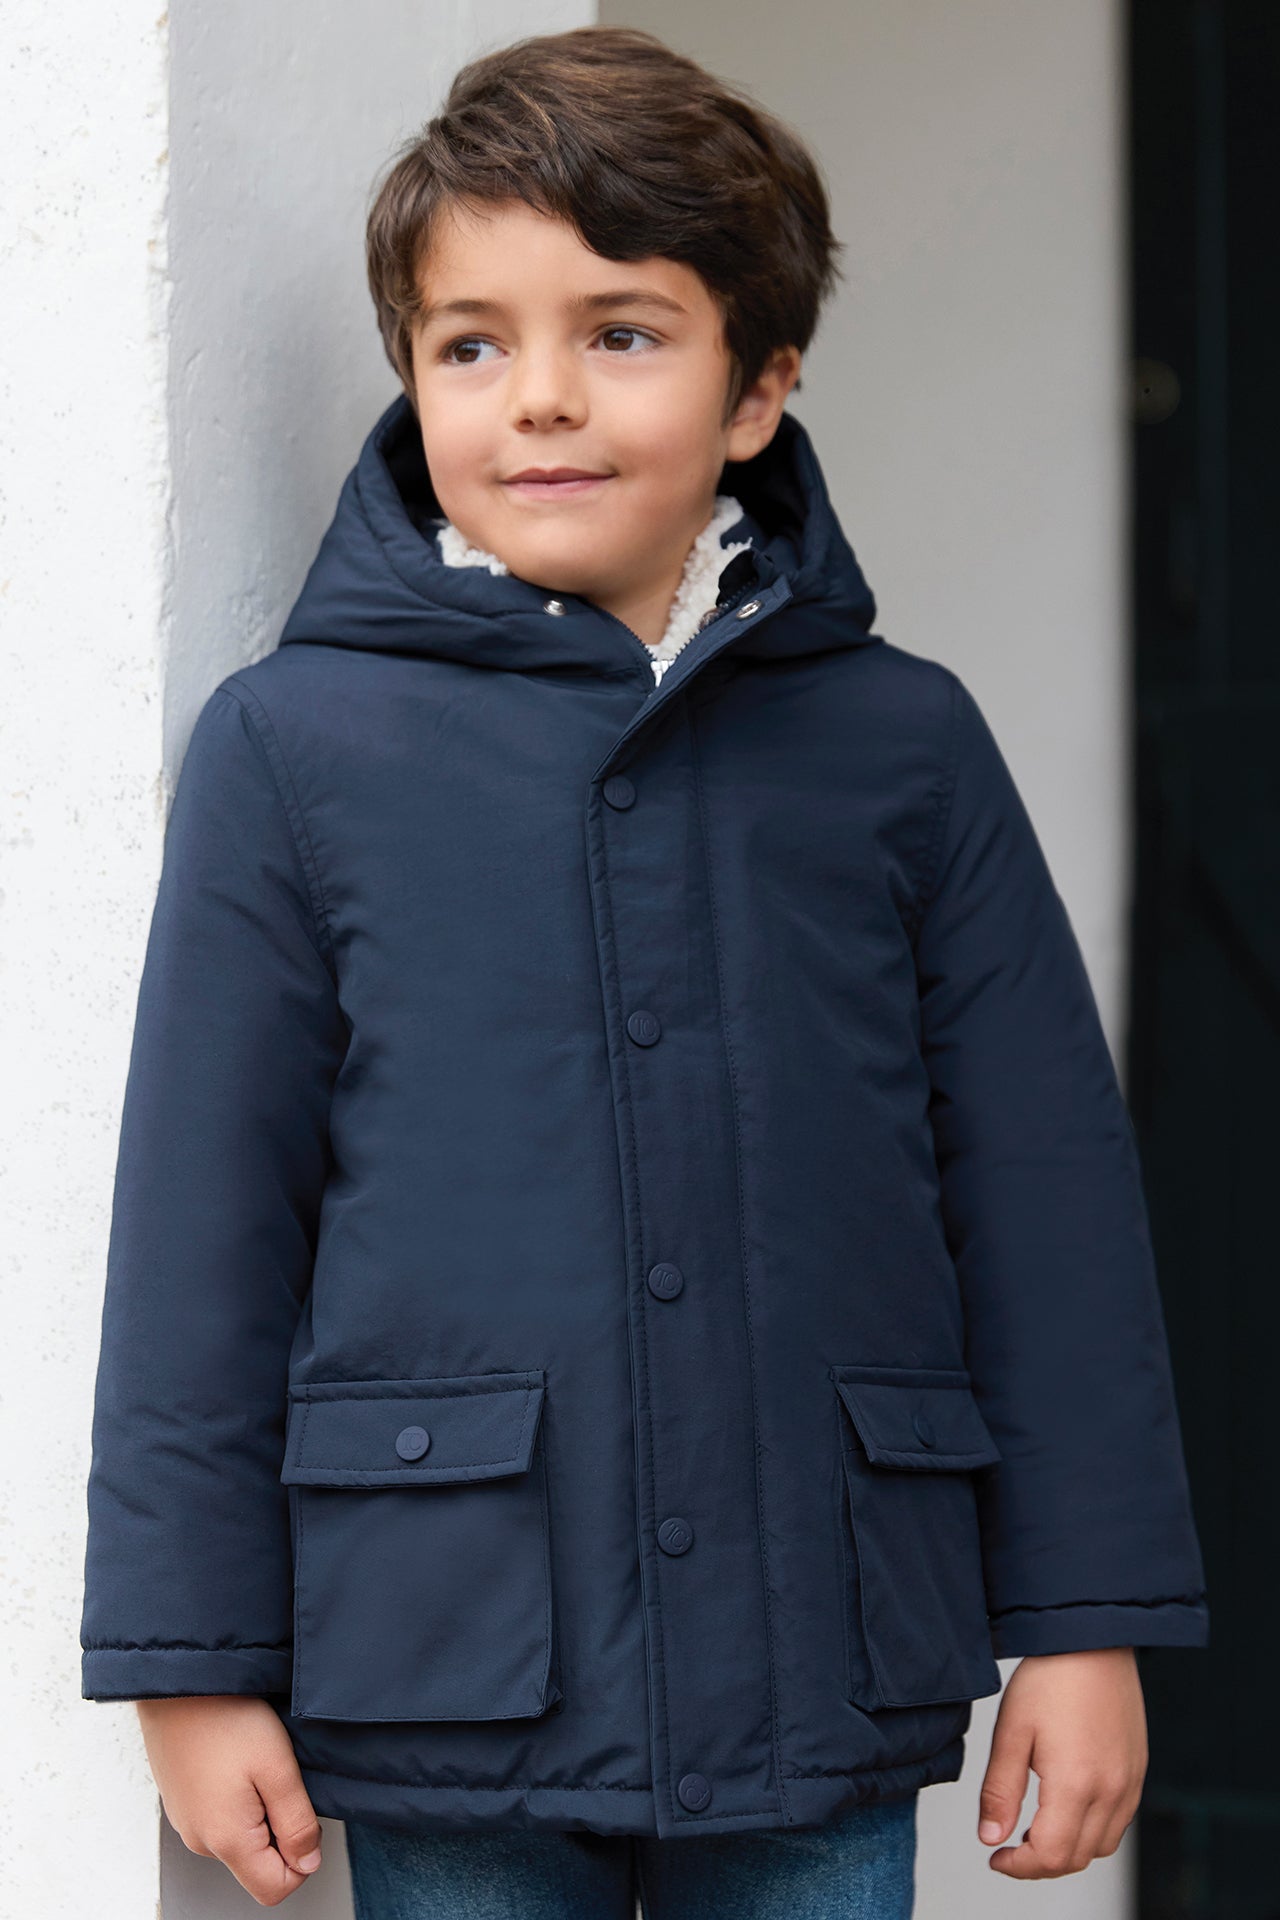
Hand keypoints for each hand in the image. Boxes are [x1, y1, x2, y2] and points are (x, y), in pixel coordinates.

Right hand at [136, 1696, 322, 1905]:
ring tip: (256, 1764)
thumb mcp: (278, 1768)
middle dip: (280, 1831)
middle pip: (258, 1865)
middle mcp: (201, 1841)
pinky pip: (220, 1818)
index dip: (303, 1861)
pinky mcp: (182, 1803)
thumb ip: (297, 1824)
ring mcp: (188, 1822)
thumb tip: (308, 1864)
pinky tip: (237, 1761)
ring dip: (259, 1811)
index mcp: (227, 1841)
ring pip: (240, 1839)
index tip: (303, 1814)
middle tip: (279, 1780)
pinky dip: (238, 1798)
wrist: (178, 1683)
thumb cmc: (226, 1719)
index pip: (275, 1890)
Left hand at [977, 1647, 1147, 1878]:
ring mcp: (1129, 1782)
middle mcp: (1111, 1791)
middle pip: (1077, 1858)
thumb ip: (999, 1791)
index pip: (1050, 1855)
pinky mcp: (1137, 1771)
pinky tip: (1066, 1810)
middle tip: (1008, 1847)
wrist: (1093, 1639)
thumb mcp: (1011, 1732)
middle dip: (1039, 1864)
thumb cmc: (1051, 1677)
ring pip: (1101, 1846)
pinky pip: (1118, 1823)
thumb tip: (990, 1838)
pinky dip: (1091, 1832)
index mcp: (1076, 1784)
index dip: (1019, 1867)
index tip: (996, 1857)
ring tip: (1034, 1830)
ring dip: (1067, 1851)